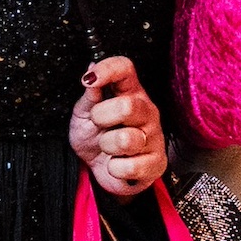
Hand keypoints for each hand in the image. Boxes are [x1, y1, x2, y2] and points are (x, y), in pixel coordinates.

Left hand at [71, 53, 167, 193]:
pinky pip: (130, 166)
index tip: (89, 80)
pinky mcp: (157, 162)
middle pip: (127, 106)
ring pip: (126, 140)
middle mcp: (146, 111)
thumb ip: (89, 95)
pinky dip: (115, 169)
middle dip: (102, 118)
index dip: (107, 70)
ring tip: (108, 147)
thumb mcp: (83, 114)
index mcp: (130, 93)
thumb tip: (90, 70)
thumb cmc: (94, 138)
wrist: (100, 170)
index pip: (125, 69)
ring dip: (107, 146)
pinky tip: (118, 163)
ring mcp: (154, 136)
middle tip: (98, 125)